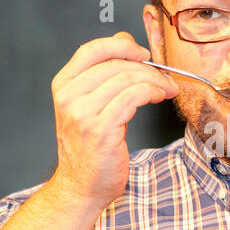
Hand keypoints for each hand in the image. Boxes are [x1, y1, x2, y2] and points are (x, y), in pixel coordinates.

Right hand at [49, 31, 177, 207]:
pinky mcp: (101, 130)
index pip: (92, 49)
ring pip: (127, 78)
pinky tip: (159, 97)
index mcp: (63, 85)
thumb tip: (125, 42)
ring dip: (154, 80)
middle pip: (115, 63)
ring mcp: (83, 114)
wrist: (81, 187)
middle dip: (147, 67)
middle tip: (165, 78)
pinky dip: (152, 91)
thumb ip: (101, 76)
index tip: (143, 53)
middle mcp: (69, 97)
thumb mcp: (87, 106)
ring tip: (166, 89)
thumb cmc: (89, 148)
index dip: (122, 45)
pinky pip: (133, 97)